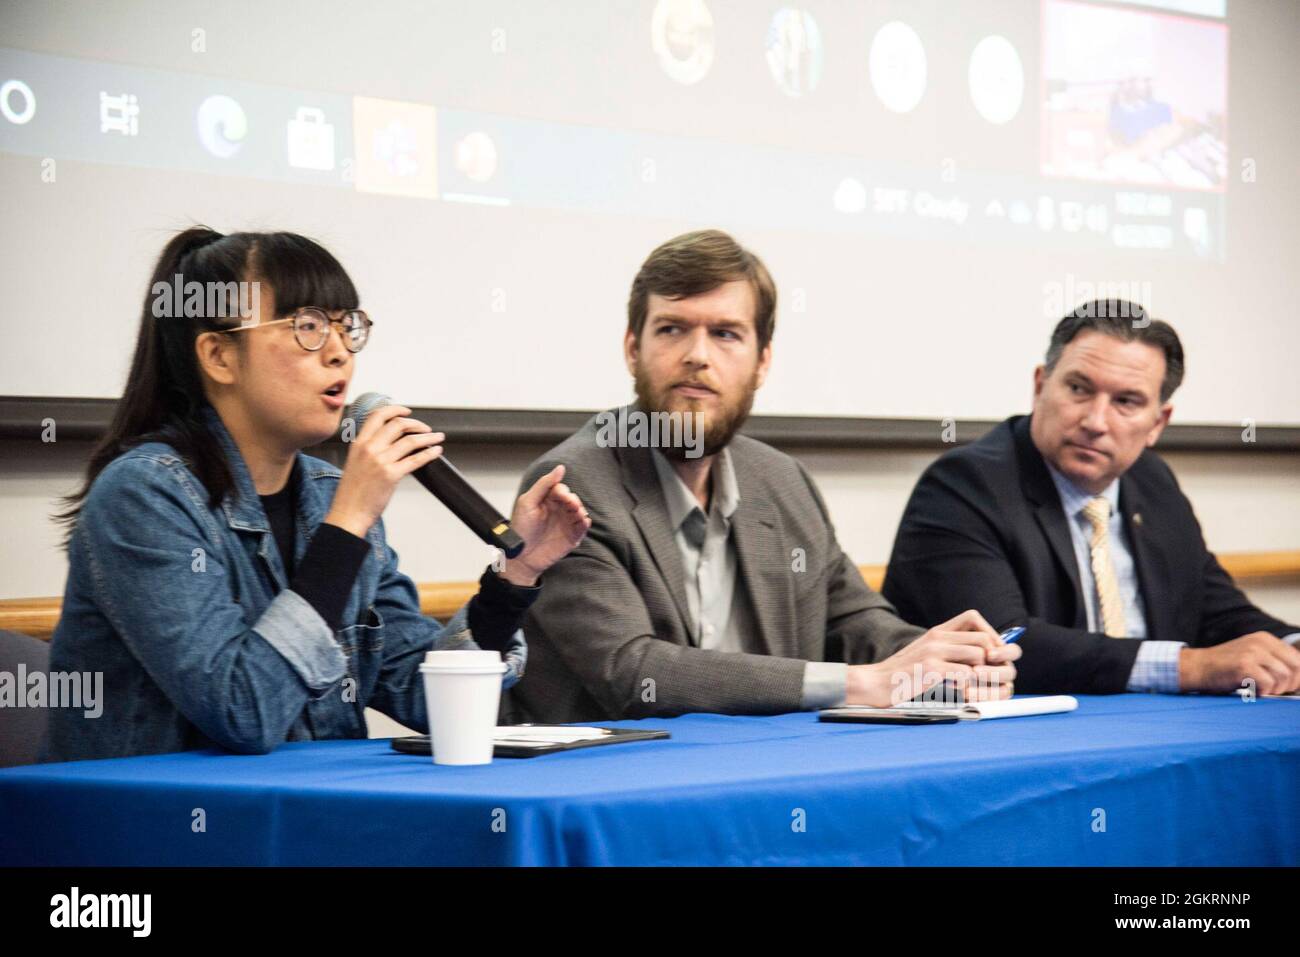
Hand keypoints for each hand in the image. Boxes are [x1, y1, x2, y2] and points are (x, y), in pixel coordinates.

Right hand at [325, 404, 442, 538]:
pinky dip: (429, 453)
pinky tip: (436, 451)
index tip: (407, 411)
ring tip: (438, 438)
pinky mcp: (391, 475)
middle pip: (398, 424)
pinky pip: (416, 459)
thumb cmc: (352, 493)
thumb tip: (391, 443)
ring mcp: (380, 461)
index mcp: (358, 444)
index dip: (395, 409)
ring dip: (428, 437)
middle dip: (417, 424)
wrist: (348, 514)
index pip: (377, 416)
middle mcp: (369, 449)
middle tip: (426, 428)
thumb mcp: (355, 463)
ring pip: (410, 440)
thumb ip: (369, 450)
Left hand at [498, 465, 591, 586]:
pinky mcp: (571, 537)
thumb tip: (560, 468)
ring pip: (580, 512)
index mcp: (547, 500)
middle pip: (573, 499)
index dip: (563, 491)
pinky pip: (582, 528)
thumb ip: (544, 484)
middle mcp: (558, 510)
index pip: (561, 489)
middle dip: (573, 500)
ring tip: (577, 513)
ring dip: (580, 511)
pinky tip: (583, 521)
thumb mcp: (527, 502)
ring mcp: (565, 523)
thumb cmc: (520, 529)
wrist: (520, 556)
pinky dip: (585, 523)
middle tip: (571, 505)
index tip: (561, 496)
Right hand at [845, 610, 1020, 706]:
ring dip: (983, 674)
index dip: (990, 634)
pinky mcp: (930, 669)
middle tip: (991, 674)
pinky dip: (969, 685)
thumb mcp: (925, 652)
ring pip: (978, 655)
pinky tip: (960, 691)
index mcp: (937, 632)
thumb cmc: (901, 673)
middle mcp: (936, 637)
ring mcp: (933, 652)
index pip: (973, 618)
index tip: (993, 653)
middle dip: (994, 659)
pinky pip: (965, 673)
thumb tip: (977, 654)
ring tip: (975, 685)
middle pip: (982, 639)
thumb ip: (947, 649)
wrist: (874, 682)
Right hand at [1178, 632, 1299, 694]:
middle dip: (1290, 684)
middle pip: (1296, 667)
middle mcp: (1261, 642)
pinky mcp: (1244, 665)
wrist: (1197, 668)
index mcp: (1265, 638)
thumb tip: (1298, 678)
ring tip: (1261, 690)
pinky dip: (1263, 692)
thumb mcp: (1252, 656)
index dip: (1297, 676)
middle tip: (1276, 691)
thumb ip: (1273, 661)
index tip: (1287, 686)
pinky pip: (1268, 684)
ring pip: (1284, 676)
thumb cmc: (1225, 668)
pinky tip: (1252, 690)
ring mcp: (1252, 652)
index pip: (1297, 658)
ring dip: (1276, 689)